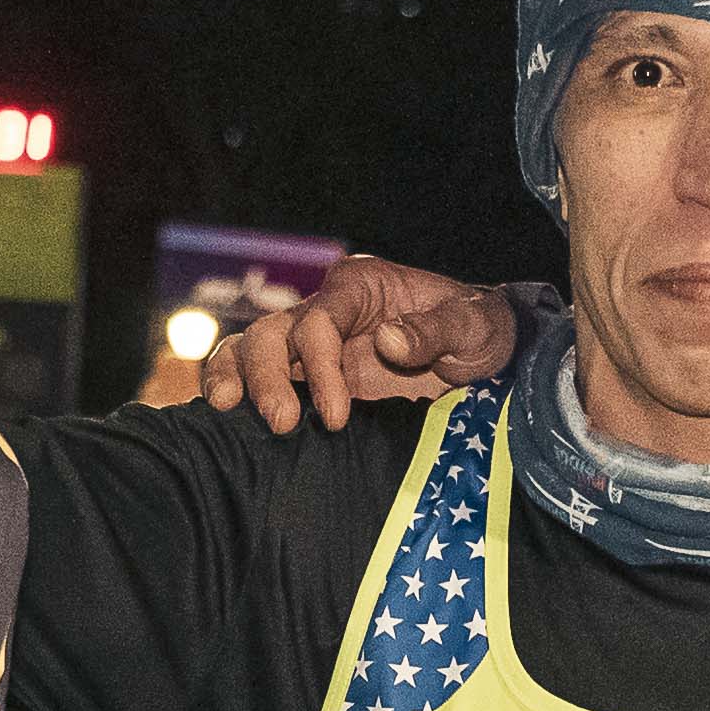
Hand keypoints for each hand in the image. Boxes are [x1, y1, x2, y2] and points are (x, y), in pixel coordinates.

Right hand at [193, 258, 517, 433]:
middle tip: (283, 425)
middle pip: (274, 333)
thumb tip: (387, 340)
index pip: (321, 319)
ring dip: (237, 378)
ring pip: (253, 349)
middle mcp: (327, 309)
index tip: (337, 415)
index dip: (319, 366)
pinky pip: (258, 377)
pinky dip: (238, 391)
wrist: (483, 355)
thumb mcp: (475, 325)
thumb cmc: (480, 331)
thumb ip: (435, 329)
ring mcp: (312, 345)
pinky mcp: (307, 378)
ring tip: (228, 414)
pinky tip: (226, 421)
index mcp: (361, 285)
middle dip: (268, 376)